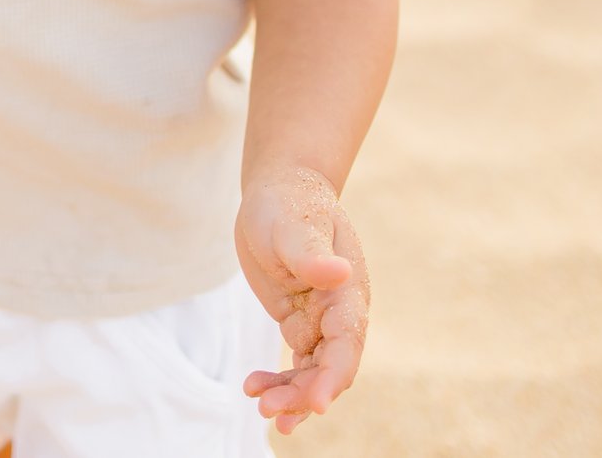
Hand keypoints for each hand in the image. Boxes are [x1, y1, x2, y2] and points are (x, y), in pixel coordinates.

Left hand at [235, 164, 368, 434]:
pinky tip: (254, 387)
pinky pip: (298, 362)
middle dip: (305, 394)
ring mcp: (322, 319)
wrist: (280, 190)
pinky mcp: (301, 321)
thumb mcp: (295, 225)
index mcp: (347, 290)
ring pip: (313, 371)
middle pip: (330, 366)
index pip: (347, 342)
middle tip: (269, 411)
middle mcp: (341, 311)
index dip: (334, 376)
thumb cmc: (289, 202)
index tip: (317, 403)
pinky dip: (282, 380)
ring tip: (260, 407)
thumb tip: (340, 273)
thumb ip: (313, 255)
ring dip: (292, 394)